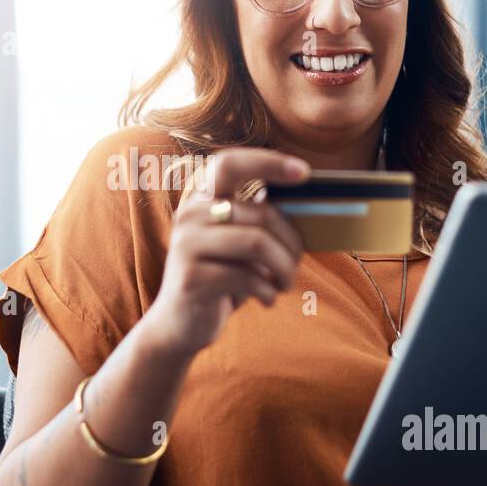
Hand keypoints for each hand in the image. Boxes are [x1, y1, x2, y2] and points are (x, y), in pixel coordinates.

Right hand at [139, 147, 308, 359]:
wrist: (179, 323)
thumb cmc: (221, 276)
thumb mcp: (237, 243)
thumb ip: (257, 221)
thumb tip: (307, 210)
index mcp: (201, 198)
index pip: (230, 163)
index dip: (267, 162)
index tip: (305, 172)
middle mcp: (189, 215)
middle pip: (261, 213)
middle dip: (291, 241)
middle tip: (297, 262)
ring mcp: (186, 246)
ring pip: (257, 243)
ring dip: (284, 268)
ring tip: (285, 283)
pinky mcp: (191, 278)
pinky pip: (248, 277)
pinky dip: (268, 291)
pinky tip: (267, 299)